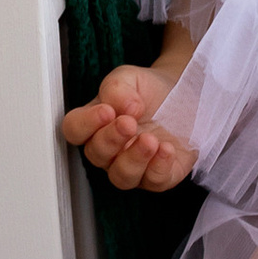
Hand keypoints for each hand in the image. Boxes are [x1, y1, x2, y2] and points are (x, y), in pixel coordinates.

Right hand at [60, 59, 196, 192]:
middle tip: (128, 123)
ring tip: (149, 140)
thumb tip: (123, 106)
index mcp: (95, 124)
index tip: (106, 111)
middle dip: (111, 139)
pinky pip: (154, 181)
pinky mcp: (159, 175)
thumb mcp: (129, 78)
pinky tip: (167, 148)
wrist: (183, 97)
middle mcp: (110, 150)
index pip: (75, 130)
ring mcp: (133, 165)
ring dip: (134, 159)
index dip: (86, 124)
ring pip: (121, 176)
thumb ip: (117, 88)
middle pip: (96, 154)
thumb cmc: (147, 91)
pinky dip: (160, 166)